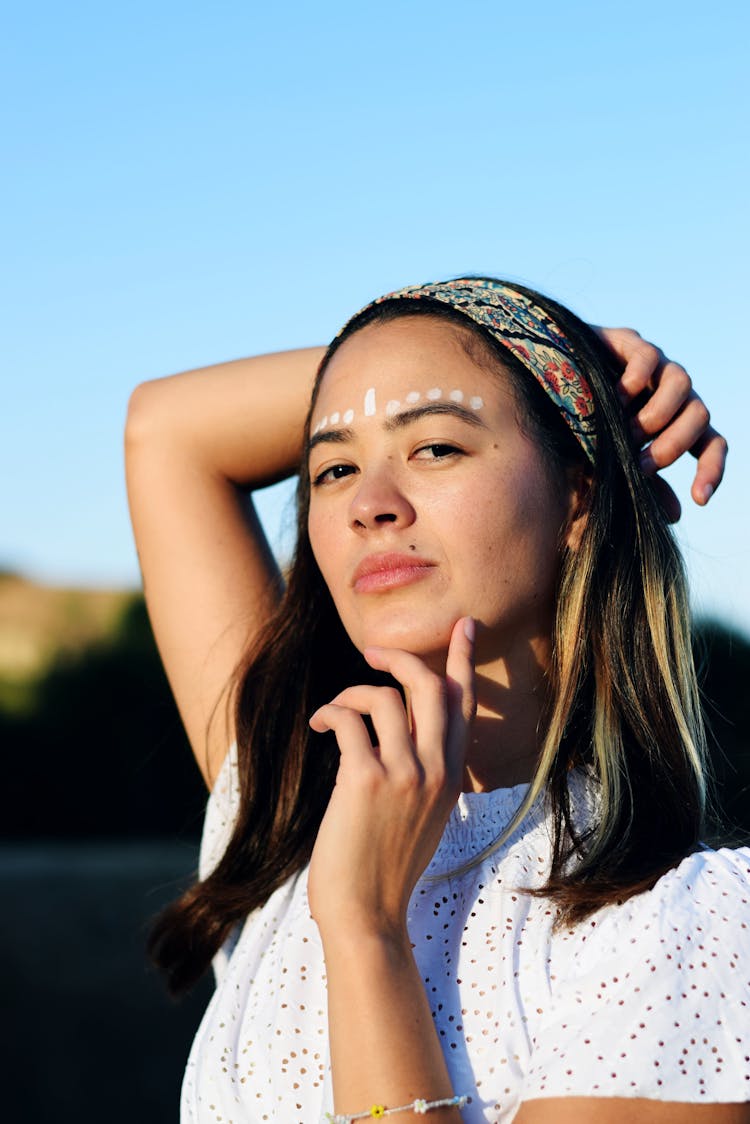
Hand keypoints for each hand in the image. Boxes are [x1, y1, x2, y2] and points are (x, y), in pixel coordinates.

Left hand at [307, 618, 475, 940]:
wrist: (366, 914)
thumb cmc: (384, 867)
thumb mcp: (420, 815)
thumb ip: (420, 771)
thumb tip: (394, 729)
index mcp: (452, 776)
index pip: (465, 706)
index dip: (463, 661)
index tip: (465, 626)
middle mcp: (436, 770)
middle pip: (429, 687)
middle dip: (400, 658)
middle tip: (372, 650)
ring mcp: (404, 774)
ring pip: (383, 697)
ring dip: (350, 693)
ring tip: (332, 712)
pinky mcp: (365, 780)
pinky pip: (348, 721)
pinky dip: (330, 713)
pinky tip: (319, 724)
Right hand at [594, 326, 727, 521]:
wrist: (538, 384)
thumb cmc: (577, 431)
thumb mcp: (609, 465)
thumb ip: (641, 486)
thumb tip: (676, 515)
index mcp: (676, 422)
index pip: (712, 444)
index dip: (712, 470)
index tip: (698, 498)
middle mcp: (671, 393)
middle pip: (700, 415)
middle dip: (673, 445)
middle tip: (641, 464)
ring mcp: (653, 366)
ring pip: (682, 383)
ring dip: (657, 415)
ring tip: (625, 433)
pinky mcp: (628, 342)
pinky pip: (648, 357)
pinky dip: (636, 380)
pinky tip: (615, 398)